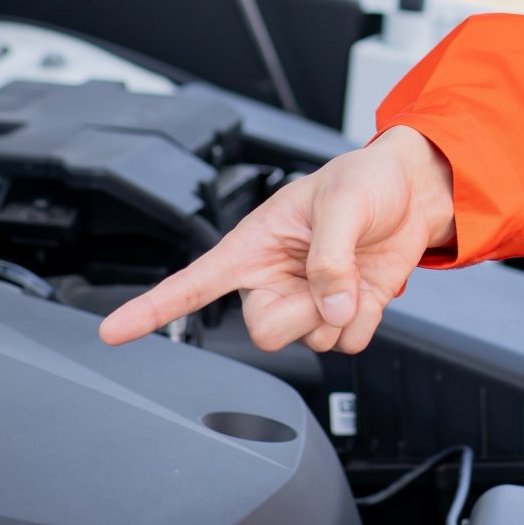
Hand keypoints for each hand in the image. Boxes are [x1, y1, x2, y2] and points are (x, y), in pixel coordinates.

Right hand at [98, 127, 457, 353]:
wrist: (411, 192)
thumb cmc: (364, 181)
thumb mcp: (340, 204)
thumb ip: (329, 258)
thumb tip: (330, 309)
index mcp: (253, 245)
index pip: (193, 283)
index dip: (151, 309)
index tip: (112, 332)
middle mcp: (273, 280)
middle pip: (264, 332)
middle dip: (302, 314)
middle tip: (328, 279)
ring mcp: (308, 301)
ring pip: (310, 342)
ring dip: (339, 314)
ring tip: (351, 270)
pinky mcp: (343, 315)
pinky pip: (347, 343)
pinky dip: (366, 320)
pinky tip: (368, 287)